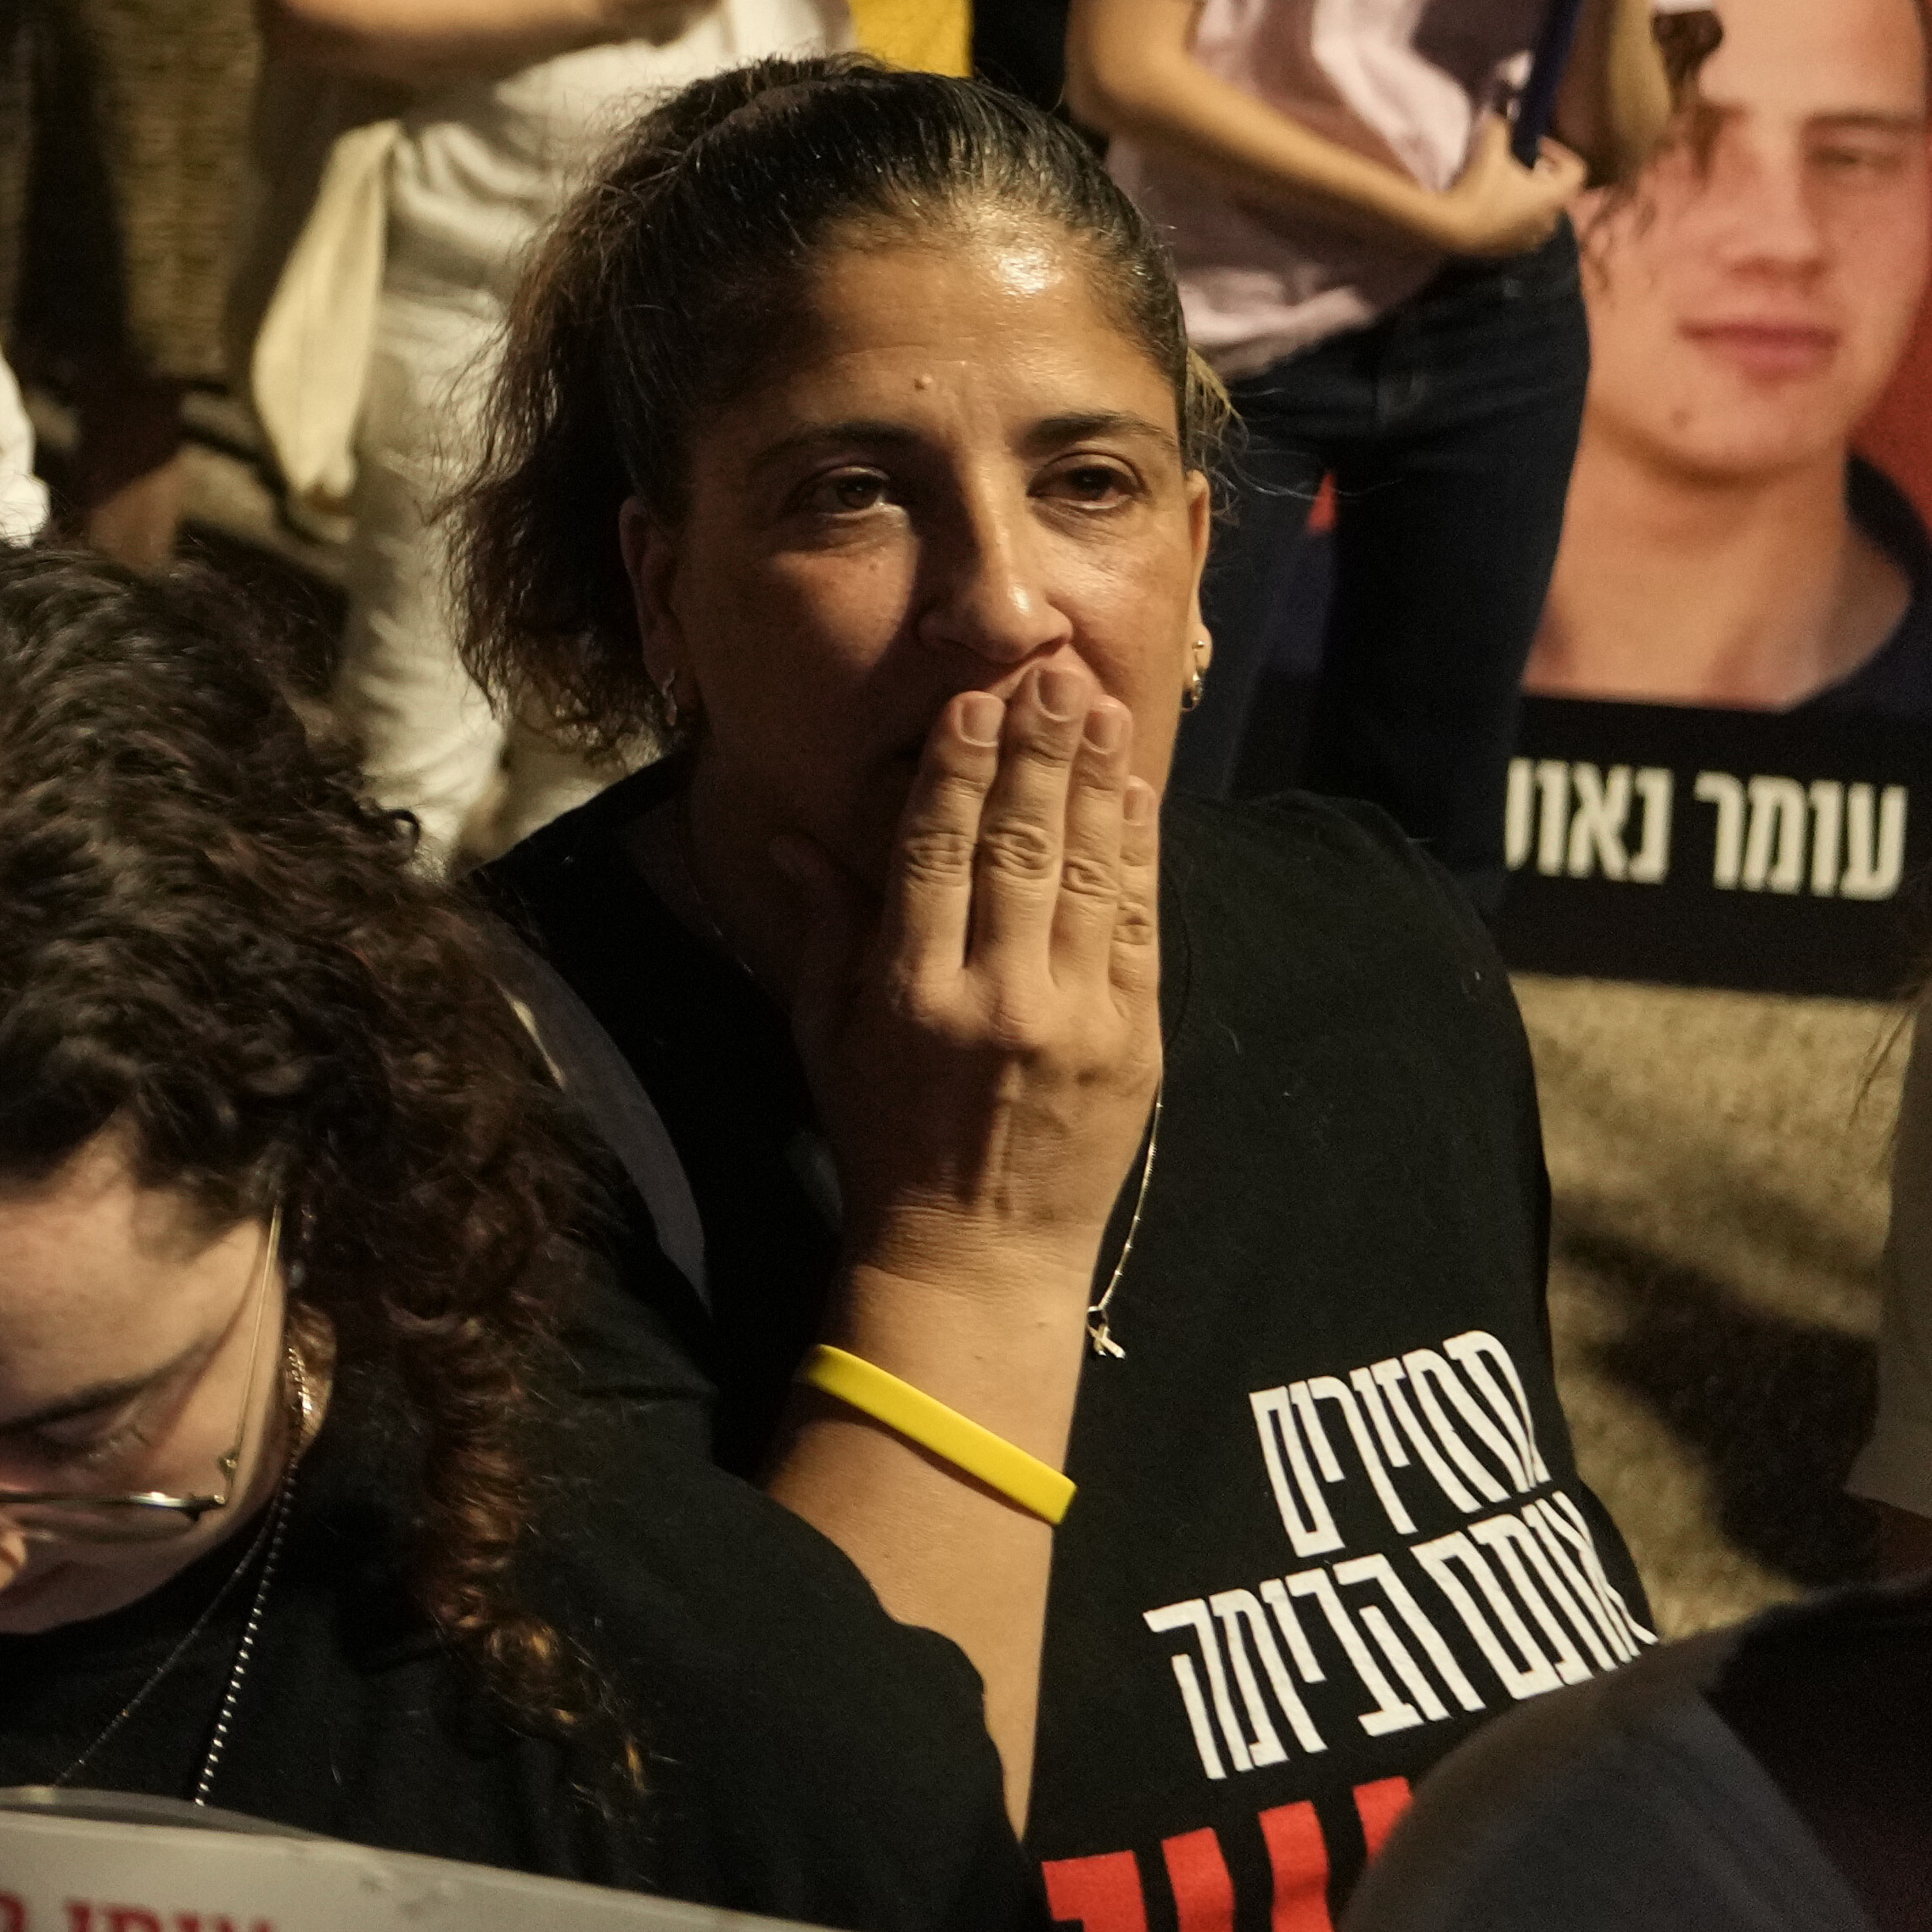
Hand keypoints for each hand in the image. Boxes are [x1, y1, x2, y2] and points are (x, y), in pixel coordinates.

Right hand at [756, 664, 1160, 1305]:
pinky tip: (1135, 798)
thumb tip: (793, 840)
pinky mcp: (1135, 1043)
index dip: (956, 768)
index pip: (936, 851)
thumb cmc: (883, 1141)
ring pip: (1087, 874)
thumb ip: (824, 933)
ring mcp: (1078, 1019)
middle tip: (1049, 674)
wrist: (978, 1257)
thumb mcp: (824, 1039)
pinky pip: (1137, 929)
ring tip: (1099, 707)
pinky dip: (1137, 857)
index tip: (970, 701)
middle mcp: (999, 996)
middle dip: (1036, 751)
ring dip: (1094, 783)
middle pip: (1019, 845)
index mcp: (913, 992)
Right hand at [1427, 135, 1588, 263]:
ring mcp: (1535, 236)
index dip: (1559, 152)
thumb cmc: (1479, 189)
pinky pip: (1526, 228)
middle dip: (1542, 175)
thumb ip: (1500, 129)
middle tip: (1517, 165)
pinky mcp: (1516, 249)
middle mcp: (1553, 218)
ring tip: (1506, 189)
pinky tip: (1493, 209)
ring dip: (1531, 199)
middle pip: (1559, 191)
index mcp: (1555, 194)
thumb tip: (1502, 118)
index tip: (1534, 145)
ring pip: (1543, 212)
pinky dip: (1518, 217)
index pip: (1576, 169)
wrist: (1453, 229)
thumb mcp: (1489, 152)